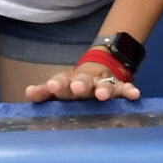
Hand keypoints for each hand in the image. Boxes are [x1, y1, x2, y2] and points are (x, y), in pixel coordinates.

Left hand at [25, 63, 140, 103]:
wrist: (100, 67)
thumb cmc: (75, 85)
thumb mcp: (60, 86)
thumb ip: (43, 92)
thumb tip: (28, 93)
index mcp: (69, 82)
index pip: (61, 82)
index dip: (57, 84)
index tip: (52, 87)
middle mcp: (86, 81)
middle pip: (83, 81)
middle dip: (80, 84)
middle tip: (77, 88)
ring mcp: (104, 83)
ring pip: (104, 85)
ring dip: (103, 89)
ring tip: (103, 95)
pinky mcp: (119, 86)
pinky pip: (125, 88)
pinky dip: (129, 91)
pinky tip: (134, 95)